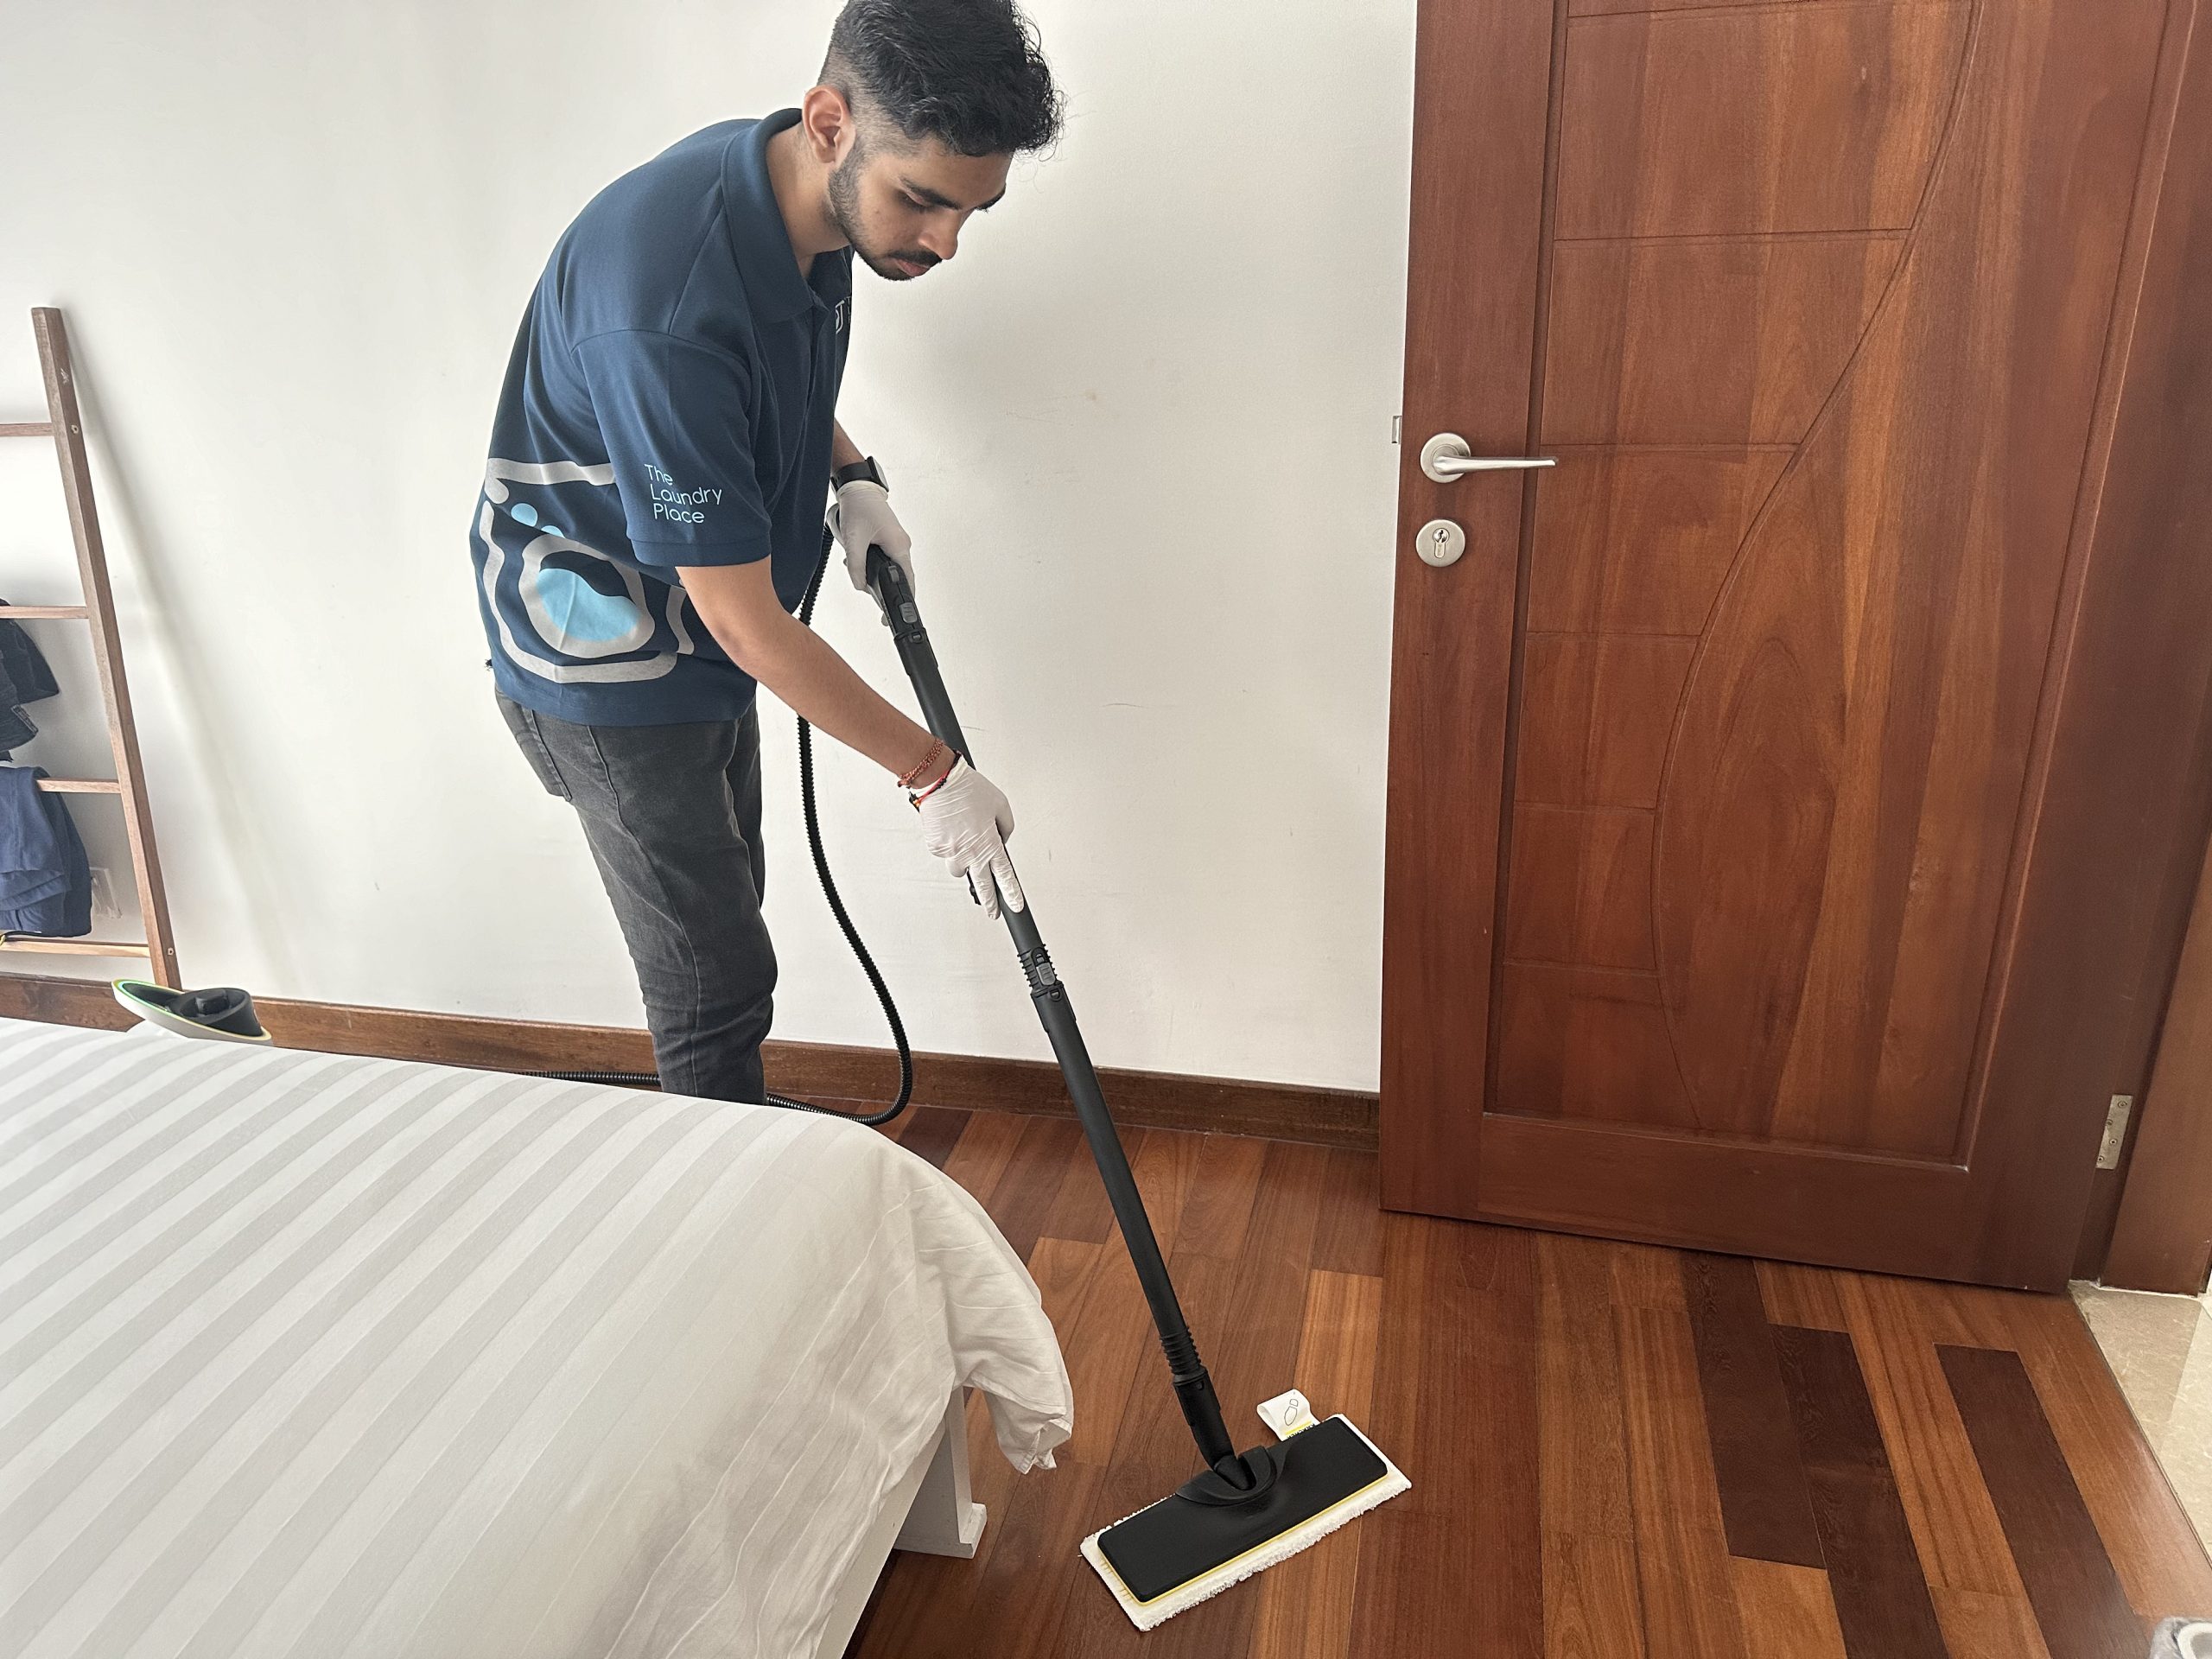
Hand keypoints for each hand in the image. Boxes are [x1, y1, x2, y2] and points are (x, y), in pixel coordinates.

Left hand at [827, 480, 914, 603]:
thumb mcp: (853, 539)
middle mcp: (902, 545)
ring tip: (860, 571)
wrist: (859, 489)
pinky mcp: (891, 539)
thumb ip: (856, 566)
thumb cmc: (860, 507)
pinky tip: (860, 559)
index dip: (901, 600)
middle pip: (900, 577)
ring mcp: (898, 542)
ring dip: (876, 573)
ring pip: (891, 568)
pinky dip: (875, 564)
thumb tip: (860, 585)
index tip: (893, 614)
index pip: (906, 580)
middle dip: (884, 588)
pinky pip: (887, 558)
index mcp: (899, 546)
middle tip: (874, 602)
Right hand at [913, 758, 1024, 919]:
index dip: (1011, 893)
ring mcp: (952, 852)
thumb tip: (1002, 840)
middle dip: (989, 902)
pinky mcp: (936, 847)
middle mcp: (971, 852)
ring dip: (965, 860)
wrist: (940, 781)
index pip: (1005, 875)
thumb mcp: (1001, 805)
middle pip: (983, 886)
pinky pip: (945, 853)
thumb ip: (1006, 827)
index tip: (1015, 905)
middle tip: (993, 911)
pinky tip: (951, 829)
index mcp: (990, 843)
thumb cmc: (970, 789)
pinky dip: (949, 845)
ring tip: (965, 839)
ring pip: (960, 869)